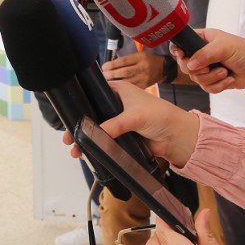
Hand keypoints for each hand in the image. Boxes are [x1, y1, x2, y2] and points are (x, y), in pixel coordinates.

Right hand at [62, 80, 199, 167]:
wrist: (175, 137)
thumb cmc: (160, 116)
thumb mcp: (135, 116)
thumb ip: (115, 124)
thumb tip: (97, 134)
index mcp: (118, 90)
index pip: (94, 94)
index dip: (81, 104)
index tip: (70, 116)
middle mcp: (116, 104)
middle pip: (92, 114)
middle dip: (80, 127)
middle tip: (68, 138)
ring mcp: (118, 121)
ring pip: (97, 130)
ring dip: (86, 139)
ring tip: (76, 150)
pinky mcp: (121, 136)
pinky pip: (105, 142)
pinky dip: (97, 147)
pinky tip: (87, 154)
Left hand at [102, 51, 165, 88]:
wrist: (163, 69)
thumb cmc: (148, 60)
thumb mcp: (139, 55)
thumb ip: (127, 60)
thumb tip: (110, 66)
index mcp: (141, 58)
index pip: (124, 61)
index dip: (113, 64)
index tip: (104, 67)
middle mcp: (143, 68)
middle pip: (125, 72)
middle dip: (113, 74)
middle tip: (105, 75)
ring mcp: (144, 78)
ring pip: (128, 82)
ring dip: (116, 83)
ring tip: (108, 82)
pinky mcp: (144, 86)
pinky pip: (132, 89)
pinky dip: (123, 90)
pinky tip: (116, 89)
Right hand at [168, 29, 244, 98]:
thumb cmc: (243, 51)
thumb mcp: (223, 47)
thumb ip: (205, 54)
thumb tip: (190, 64)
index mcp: (201, 39)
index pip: (181, 44)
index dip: (177, 51)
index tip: (181, 56)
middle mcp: (201, 54)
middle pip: (185, 65)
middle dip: (199, 69)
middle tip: (209, 67)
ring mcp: (206, 68)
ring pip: (196, 79)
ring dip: (212, 78)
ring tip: (225, 72)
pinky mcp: (212, 81)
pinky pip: (206, 88)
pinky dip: (219, 85)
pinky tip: (229, 79)